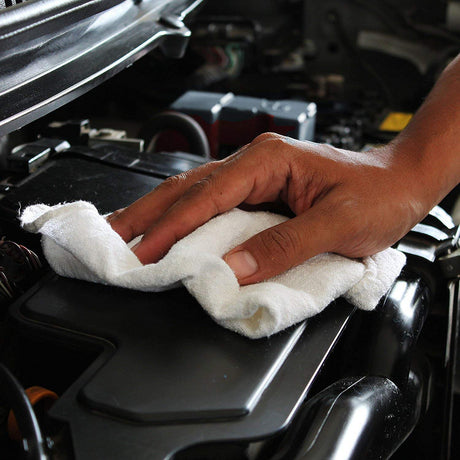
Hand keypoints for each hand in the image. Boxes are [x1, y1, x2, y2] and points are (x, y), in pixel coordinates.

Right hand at [109, 133, 429, 284]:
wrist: (398, 184)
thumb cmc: (375, 195)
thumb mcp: (335, 224)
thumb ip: (282, 245)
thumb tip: (233, 267)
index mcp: (269, 160)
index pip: (207, 196)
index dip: (172, 227)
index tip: (145, 253)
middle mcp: (255, 163)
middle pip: (188, 187)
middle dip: (147, 213)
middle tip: (112, 236)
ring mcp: (254, 176)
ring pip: (194, 193)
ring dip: (159, 214)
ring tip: (126, 232)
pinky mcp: (257, 193)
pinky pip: (212, 205)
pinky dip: (184, 219)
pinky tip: (167, 229)